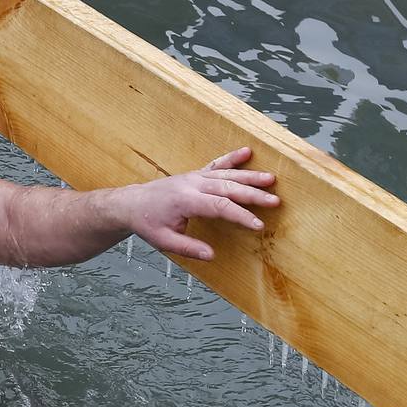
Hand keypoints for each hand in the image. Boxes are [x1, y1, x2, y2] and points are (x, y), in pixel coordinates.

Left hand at [124, 147, 277, 260]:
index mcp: (185, 200)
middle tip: (275, 201)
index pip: (219, 207)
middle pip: (228, 188)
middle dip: (253, 194)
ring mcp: (194, 177)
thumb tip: (211, 255)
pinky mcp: (194, 174)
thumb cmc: (147, 222)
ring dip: (249, 176)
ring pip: (226, 174)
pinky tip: (247, 151)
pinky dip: (232, 158)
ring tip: (271, 179)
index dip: (240, 216)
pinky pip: (216, 164)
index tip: (257, 225)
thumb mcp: (163, 240)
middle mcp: (192, 184)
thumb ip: (187, 248)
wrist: (131, 203)